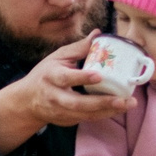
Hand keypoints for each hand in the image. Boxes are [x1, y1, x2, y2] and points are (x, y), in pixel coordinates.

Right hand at [0, 39, 131, 151]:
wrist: (27, 101)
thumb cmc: (45, 75)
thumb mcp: (57, 57)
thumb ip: (78, 48)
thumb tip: (98, 34)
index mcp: (51, 77)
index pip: (66, 78)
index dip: (82, 78)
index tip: (99, 76)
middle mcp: (55, 97)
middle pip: (78, 103)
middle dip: (102, 102)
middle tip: (124, 99)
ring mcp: (60, 111)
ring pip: (85, 114)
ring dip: (108, 111)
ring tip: (128, 104)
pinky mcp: (66, 120)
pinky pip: (87, 119)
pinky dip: (104, 114)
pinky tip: (119, 109)